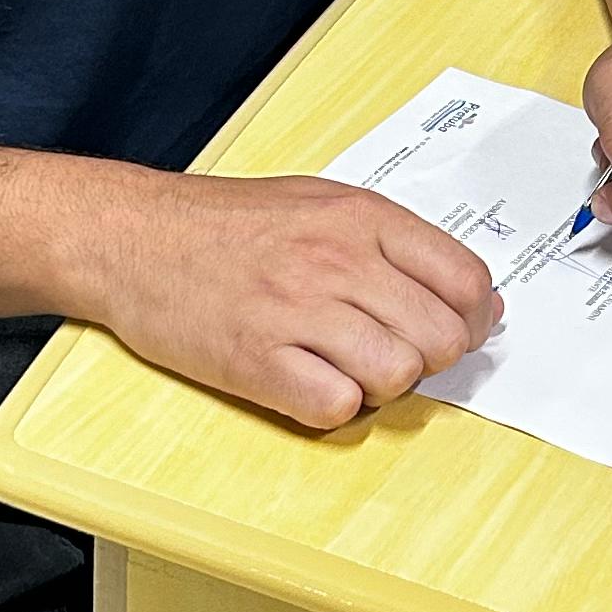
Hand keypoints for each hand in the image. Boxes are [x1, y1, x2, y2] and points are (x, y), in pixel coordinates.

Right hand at [87, 170, 501, 432]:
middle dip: (429, 359)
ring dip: (383, 386)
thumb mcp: (322, 203)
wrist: (132, 238)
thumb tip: (479, 299)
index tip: (456, 329)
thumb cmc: (226, 224)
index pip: (465, 281)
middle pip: (440, 337)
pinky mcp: (257, 361)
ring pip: (397, 375)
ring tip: (347, 369)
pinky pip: (336, 408)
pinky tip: (311, 385)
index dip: (474, 318)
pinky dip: (334, 408)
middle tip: (393, 353)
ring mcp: (296, 311)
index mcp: (362, 217)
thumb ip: (397, 245)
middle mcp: (337, 260)